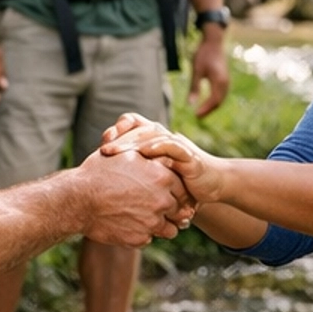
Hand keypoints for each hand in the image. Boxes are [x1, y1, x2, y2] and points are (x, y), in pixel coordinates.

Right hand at [73, 147, 191, 244]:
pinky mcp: (139, 238)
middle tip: (155, 206)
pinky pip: (149, 238)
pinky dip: (142, 234)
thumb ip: (152, 158)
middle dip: (170, 209)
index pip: (184, 189)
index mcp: (163, 178)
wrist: (78, 199)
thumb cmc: (99, 172)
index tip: (168, 194)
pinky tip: (128, 224)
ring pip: (170, 229)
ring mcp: (151, 222)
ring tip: (145, 218)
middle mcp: (162, 201)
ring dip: (161, 225)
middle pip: (180, 210)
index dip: (176, 192)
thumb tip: (167, 155)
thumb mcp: (128, 156)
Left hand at [100, 118, 227, 206]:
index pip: (132, 124)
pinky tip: (145, 152)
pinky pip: (172, 147)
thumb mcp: (153, 177)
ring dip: (131, 143)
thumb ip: (134, 174)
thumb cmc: (179, 184)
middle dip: (118, 139)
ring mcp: (176, 144)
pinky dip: (159, 147)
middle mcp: (164, 137)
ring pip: (151, 135)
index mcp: (154, 139)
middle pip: (138, 129)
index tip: (102, 147)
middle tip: (103, 150)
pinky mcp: (189, 155)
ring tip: (114, 151)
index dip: (116, 131)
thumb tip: (104, 179)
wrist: (211, 187)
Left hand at [188, 26, 229, 118]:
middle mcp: (225, 82)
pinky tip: (206, 104)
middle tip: (197, 117)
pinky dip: (214, 101)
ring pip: (221, 99)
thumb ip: (194, 87)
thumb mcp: (196, 70)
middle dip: (208, 111)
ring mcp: (226, 82)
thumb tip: (190, 104)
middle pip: (219, 102)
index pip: (214, 100)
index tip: (196, 115)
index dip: (205, 109)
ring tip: (200, 113)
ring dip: (211, 107)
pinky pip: (221, 95)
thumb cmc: (204, 54)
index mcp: (219, 80)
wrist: (214, 42)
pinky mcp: (224, 80)